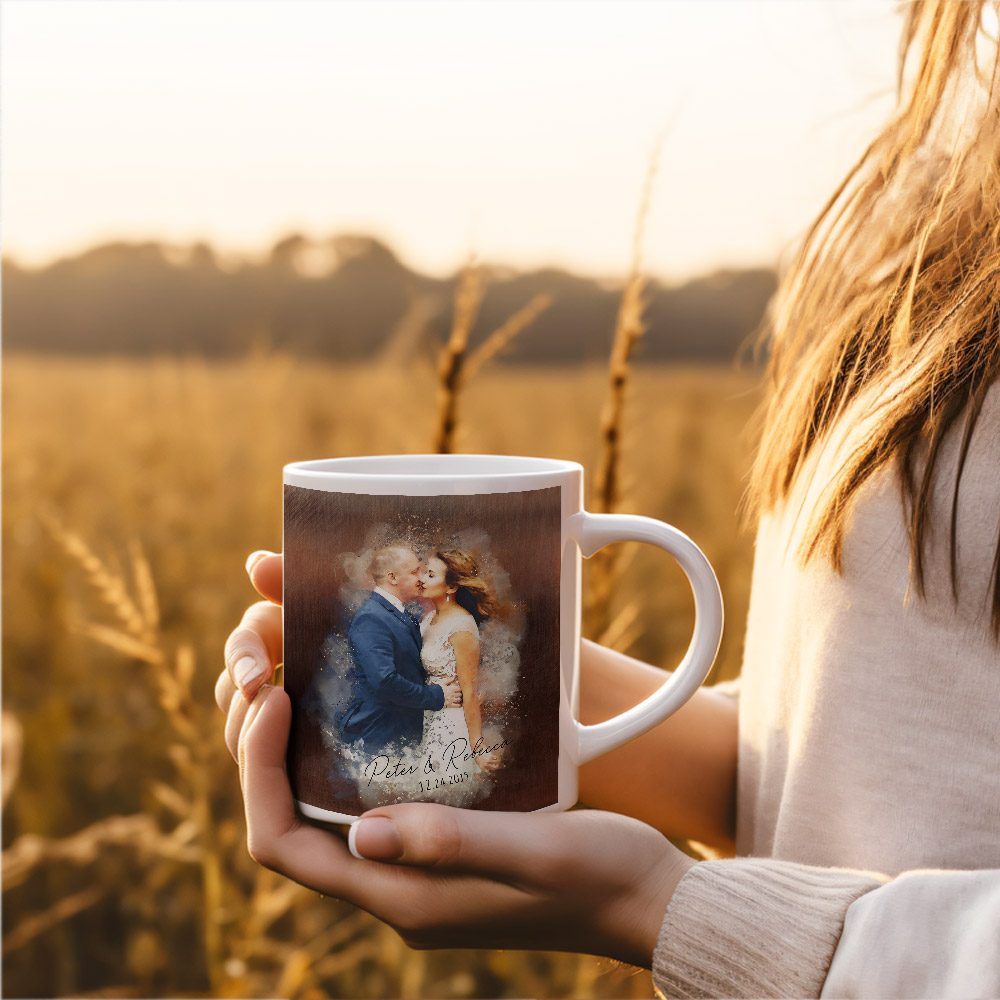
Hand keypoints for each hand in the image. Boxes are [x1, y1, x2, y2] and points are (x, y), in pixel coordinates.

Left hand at [217, 551, 695, 965]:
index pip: (286, 844)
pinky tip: (363, 717)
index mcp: (404, 899)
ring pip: (321, 819)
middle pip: (292, 830)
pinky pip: (362, 810)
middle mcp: (396, 893)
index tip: (275, 699)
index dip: (258, 773)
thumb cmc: (598, 873)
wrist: (644, 900)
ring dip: (295, 759)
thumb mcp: (531, 851)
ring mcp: (414, 877)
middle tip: (274, 680)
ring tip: (301, 687)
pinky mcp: (436, 856)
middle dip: (262, 759)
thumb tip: (363, 834)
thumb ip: (450, 843)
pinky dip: (342, 765)